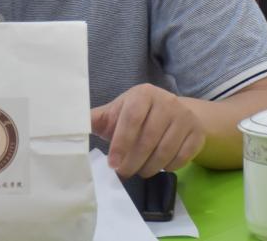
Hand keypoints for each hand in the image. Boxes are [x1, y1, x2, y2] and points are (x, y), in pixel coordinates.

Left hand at [91, 83, 205, 177]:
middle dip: (133, 161)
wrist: (174, 112)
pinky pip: (182, 157)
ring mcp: (185, 116)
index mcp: (143, 94)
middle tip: (124, 173)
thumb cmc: (137, 114)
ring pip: (165, 150)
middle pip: (148, 138)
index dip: (121, 143)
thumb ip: (96, 119)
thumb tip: (70, 126)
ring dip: (150, 167)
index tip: (113, 164)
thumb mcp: (116, 113)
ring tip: (140, 171)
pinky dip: (168, 167)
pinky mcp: (197, 132)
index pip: (131, 119)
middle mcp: (166, 101)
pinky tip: (159, 166)